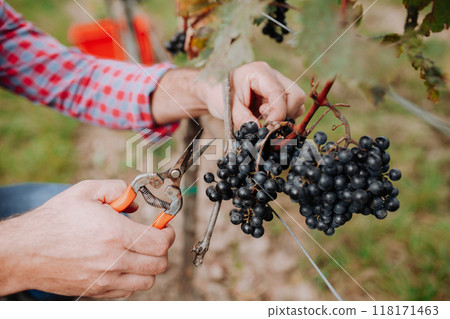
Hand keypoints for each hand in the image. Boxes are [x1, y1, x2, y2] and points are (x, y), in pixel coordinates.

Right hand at [0, 180, 174, 297]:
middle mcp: (114, 261)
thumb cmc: (55, 220)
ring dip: (149, 266)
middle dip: (162, 249)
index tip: (164, 227)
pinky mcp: (97, 291)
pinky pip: (129, 291)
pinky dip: (133, 280)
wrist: (25, 250)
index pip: (161, 243)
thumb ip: (117, 189)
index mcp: (115, 234)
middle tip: (153, 238)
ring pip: (148, 281)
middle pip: (159, 264)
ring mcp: (106, 280)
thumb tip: (135, 202)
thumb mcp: (86, 190)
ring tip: (138, 252)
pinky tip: (123, 265)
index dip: (168, 233)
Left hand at [151, 61, 304, 128]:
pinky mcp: (279, 95)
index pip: (279, 92)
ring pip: (296, 102)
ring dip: (284, 116)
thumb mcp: (228, 108)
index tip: (270, 128)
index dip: (278, 113)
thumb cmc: (220, 96)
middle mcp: (273, 76)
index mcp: (259, 72)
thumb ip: (243, 118)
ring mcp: (278, 84)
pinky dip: (282, 117)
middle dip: (285, 114)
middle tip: (267, 123)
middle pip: (296, 95)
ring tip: (263, 117)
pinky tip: (266, 117)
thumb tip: (258, 131)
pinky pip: (291, 107)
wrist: (215, 93)